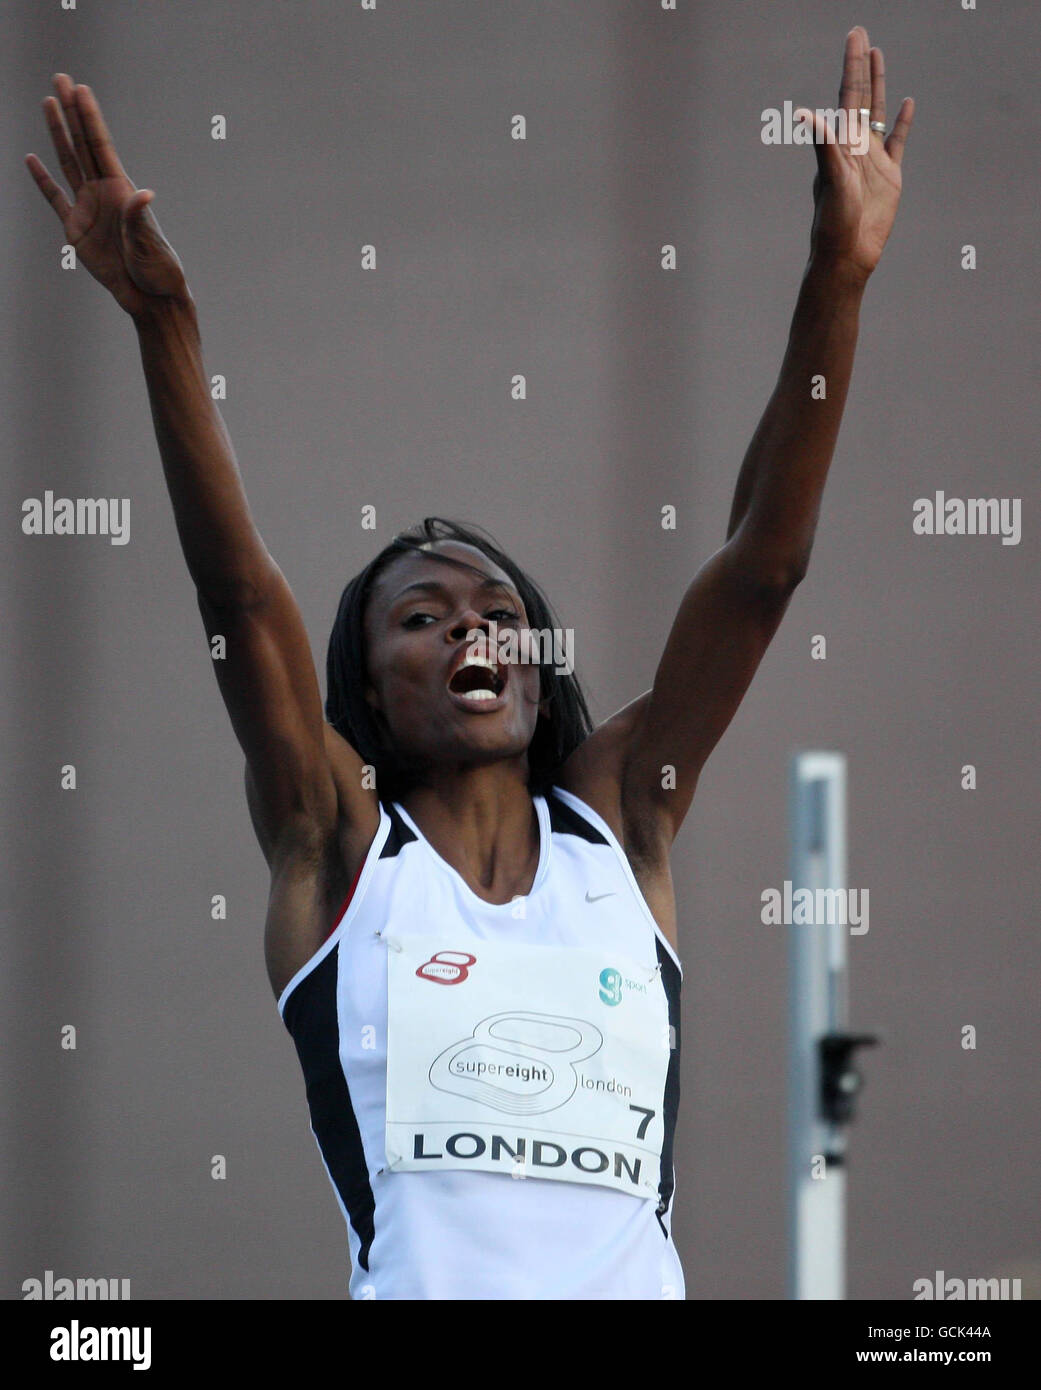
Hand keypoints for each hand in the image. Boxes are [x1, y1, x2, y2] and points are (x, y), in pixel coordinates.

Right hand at [25, 74, 189, 318]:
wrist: (149, 297)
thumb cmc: (157, 270)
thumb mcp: (149, 243)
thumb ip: (139, 217)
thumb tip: (144, 194)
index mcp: (122, 191)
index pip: (100, 145)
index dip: (89, 117)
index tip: (80, 89)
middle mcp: (103, 193)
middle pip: (82, 144)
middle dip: (71, 112)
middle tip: (61, 78)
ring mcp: (88, 208)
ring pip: (68, 162)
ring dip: (57, 133)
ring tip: (48, 103)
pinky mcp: (76, 229)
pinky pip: (55, 199)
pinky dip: (42, 180)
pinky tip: (32, 160)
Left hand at [796, 28, 913, 282]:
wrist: (848, 254)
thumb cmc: (833, 222)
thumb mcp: (830, 180)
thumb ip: (824, 146)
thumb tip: (806, 114)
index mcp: (841, 143)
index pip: (848, 94)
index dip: (851, 65)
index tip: (855, 36)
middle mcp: (855, 145)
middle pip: (861, 96)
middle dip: (861, 65)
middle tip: (861, 34)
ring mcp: (873, 159)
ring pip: (879, 112)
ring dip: (879, 85)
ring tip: (878, 57)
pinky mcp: (889, 176)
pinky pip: (897, 142)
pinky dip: (903, 123)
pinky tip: (908, 104)